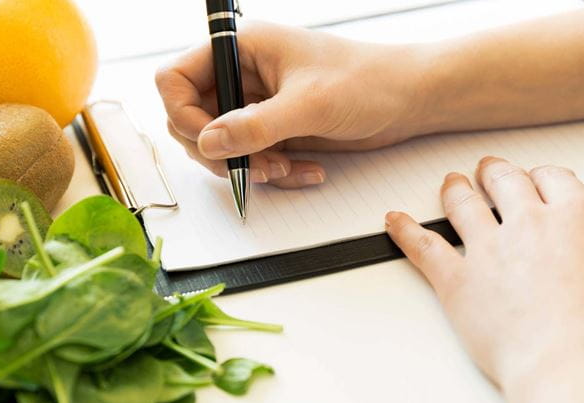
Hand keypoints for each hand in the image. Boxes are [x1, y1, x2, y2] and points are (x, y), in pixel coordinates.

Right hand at [155, 22, 426, 187]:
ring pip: (218, 147)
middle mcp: (240, 75)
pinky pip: (248, 160)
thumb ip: (255, 125)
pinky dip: (270, 173)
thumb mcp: (310, 103)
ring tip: (285, 167)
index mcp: (240, 48)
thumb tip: (208, 143)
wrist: (407, 100)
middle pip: (190, 120)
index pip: (175, 80)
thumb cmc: (368, 80)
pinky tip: (303, 169)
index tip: (211, 140)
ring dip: (246, 167)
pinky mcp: (270, 129)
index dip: (183, 115)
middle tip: (256, 163)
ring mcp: (253, 105)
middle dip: (220, 151)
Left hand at [385, 157, 583, 402]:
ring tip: (451, 185)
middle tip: (487, 172)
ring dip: (455, 190)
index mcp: (576, 219)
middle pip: (504, 182)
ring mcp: (488, 250)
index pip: (551, 180)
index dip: (537, 177)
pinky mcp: (456, 280)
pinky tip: (395, 221)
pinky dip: (404, 231)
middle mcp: (528, 225)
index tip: (533, 180)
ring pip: (463, 204)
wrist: (569, 363)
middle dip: (493, 173)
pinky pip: (423, 246)